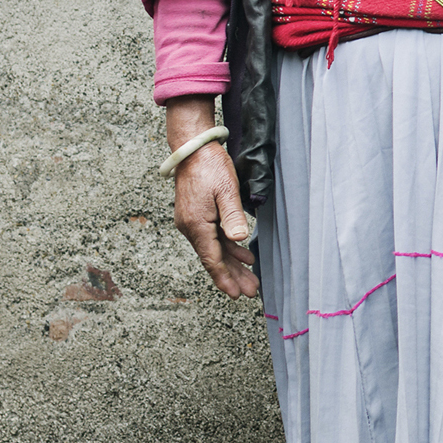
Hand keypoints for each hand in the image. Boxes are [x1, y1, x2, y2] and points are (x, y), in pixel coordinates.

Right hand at [167, 96, 259, 299]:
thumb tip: (238, 240)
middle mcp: (191, 227)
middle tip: (251, 291)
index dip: (226, 278)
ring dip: (233, 263)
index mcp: (196, 225)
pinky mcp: (197, 215)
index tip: (238, 294)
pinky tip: (242, 254)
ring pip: (215, 249)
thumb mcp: (226, 190)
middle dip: (233, 276)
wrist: (193, 148)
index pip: (212, 259)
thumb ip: (232, 216)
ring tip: (251, 277)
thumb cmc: (210, 166)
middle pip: (214, 258)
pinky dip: (228, 247)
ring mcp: (193, 222)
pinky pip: (213, 237)